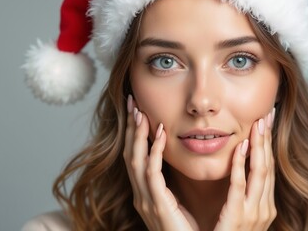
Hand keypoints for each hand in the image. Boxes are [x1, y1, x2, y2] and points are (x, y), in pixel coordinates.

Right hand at [123, 95, 198, 230]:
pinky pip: (151, 174)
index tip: (137, 111)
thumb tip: (178, 159)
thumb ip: (173, 184)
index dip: (134, 133)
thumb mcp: (177, 202)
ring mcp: (146, 201)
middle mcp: (141, 196)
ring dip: (137, 135)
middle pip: (130, 154)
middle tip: (131, 102)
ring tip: (140, 112)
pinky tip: (160, 135)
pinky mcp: (157, 206)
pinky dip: (154, 152)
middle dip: (129, 128)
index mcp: (146, 194)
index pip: (136, 157)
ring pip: (136, 161)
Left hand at [214, 109, 276, 230]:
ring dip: (259, 147)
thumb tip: (239, 170)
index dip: (267, 145)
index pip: (266, 169)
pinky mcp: (239, 218)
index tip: (266, 123)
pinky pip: (241, 188)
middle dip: (268, 141)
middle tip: (267, 115)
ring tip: (258, 125)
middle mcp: (264, 209)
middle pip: (267, 167)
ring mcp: (254, 214)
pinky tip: (242, 148)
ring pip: (260, 173)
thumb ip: (240, 195)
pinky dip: (242, 166)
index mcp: (263, 207)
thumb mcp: (238, 215)